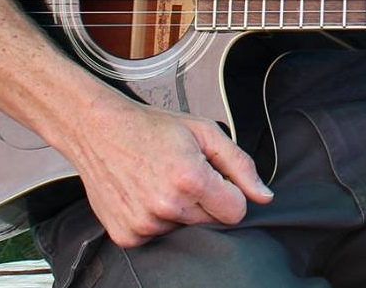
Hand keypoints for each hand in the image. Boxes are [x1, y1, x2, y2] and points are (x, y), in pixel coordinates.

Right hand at [66, 97, 272, 247]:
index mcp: (190, 178)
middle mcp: (167, 206)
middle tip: (183, 172)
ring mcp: (144, 225)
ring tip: (160, 180)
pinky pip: (158, 237)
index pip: (236, 211)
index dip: (230, 193)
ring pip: (184, 230)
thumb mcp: (204, 132)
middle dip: (205, 200)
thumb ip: (240, 165)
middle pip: (211, 222)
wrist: (100, 130)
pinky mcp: (127, 236)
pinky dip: (156, 220)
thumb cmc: (153, 127)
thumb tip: (265, 196)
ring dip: (180, 210)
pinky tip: (145, 193)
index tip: (215, 177)